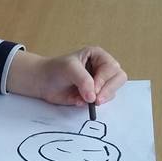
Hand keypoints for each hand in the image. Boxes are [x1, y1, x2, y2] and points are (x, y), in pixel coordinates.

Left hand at [7, 46, 126, 105]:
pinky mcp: (95, 95)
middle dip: (108, 90)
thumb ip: (83, 80)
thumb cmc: (55, 69)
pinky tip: (78, 100)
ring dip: (100, 98)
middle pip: (119, 79)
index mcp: (99, 56)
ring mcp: (100, 82)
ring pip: (112, 92)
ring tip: (82, 99)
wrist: (43, 82)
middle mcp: (103, 68)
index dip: (104, 80)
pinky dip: (92, 104)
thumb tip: (93, 96)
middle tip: (96, 100)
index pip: (112, 68)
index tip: (93, 89)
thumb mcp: (69, 68)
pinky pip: (101, 101)